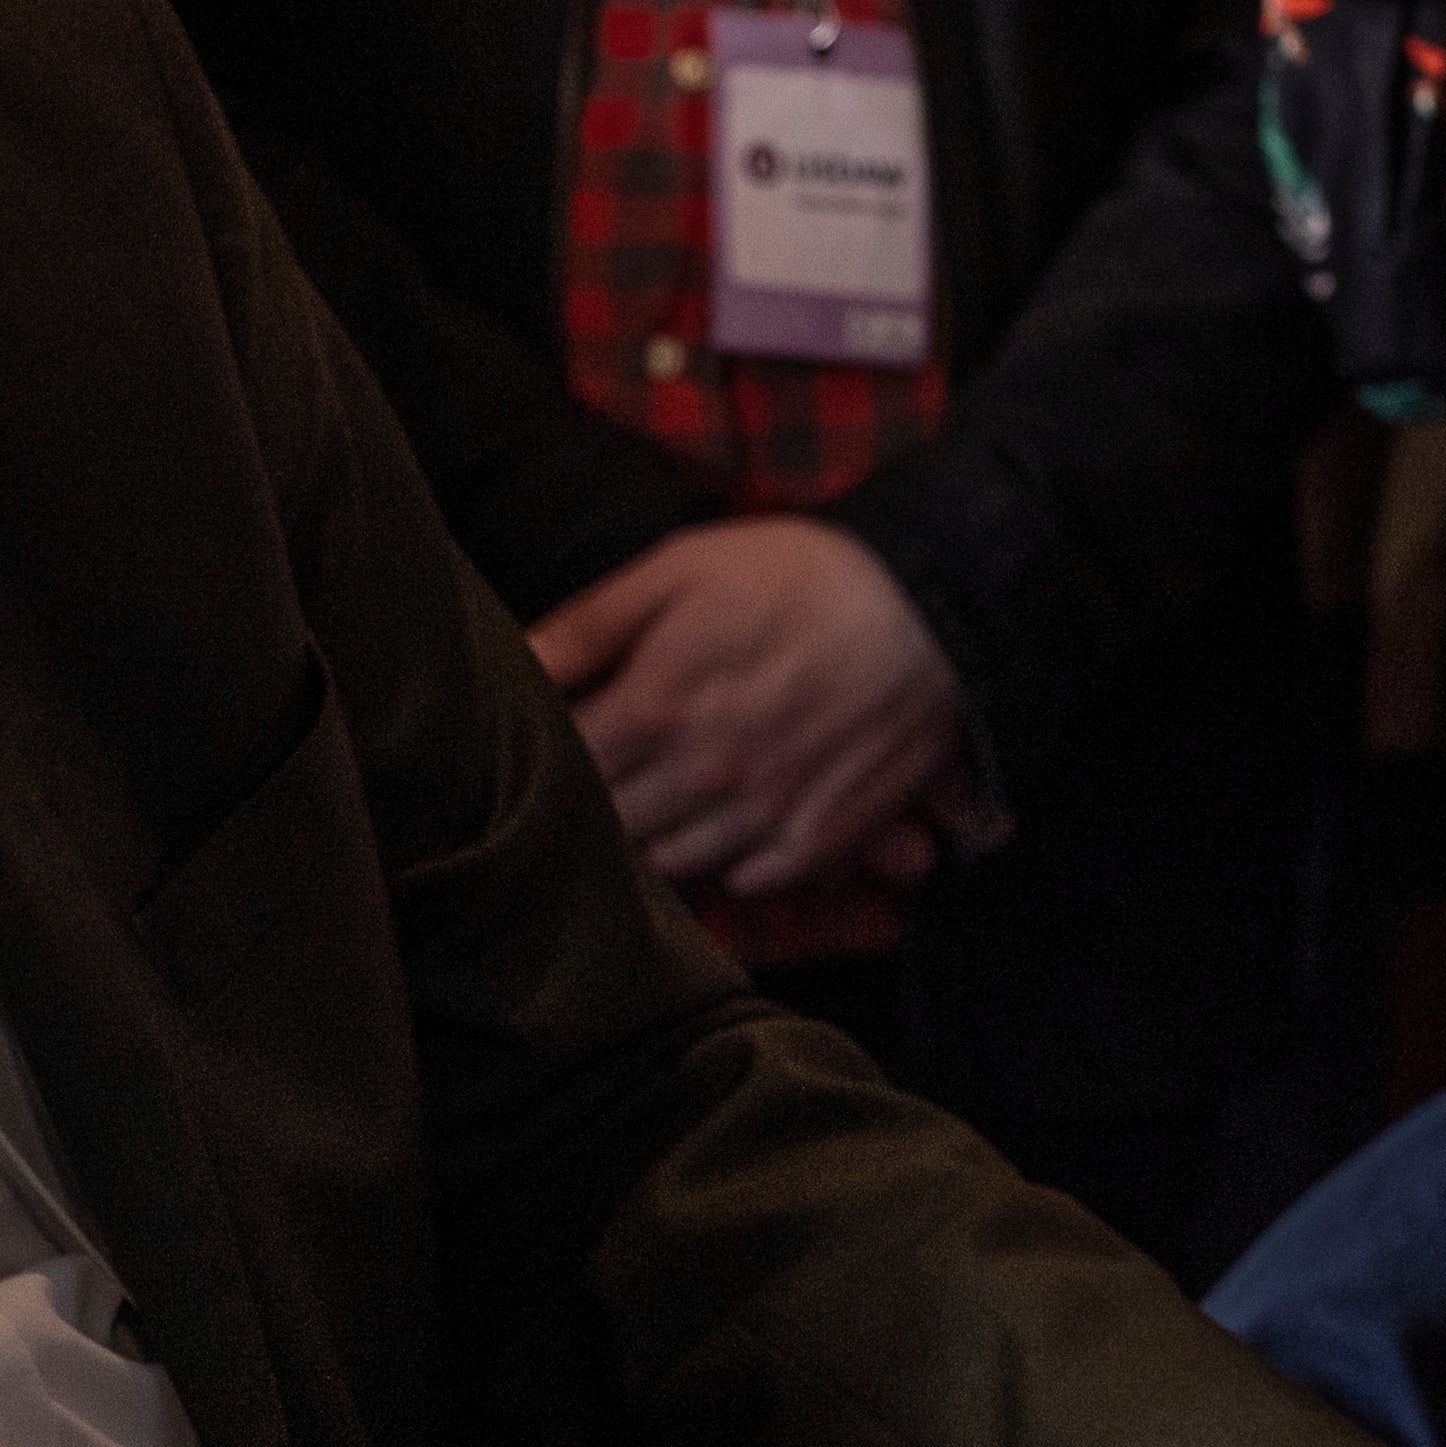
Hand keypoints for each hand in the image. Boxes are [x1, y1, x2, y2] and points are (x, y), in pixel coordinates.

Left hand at [526, 516, 966, 897]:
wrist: (933, 601)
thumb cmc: (797, 573)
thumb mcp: (678, 568)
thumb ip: (588, 625)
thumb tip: (512, 665)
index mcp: (655, 711)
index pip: (567, 772)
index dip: (551, 760)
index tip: (555, 742)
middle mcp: (703, 778)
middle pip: (613, 826)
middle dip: (597, 804)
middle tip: (609, 774)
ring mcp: (764, 814)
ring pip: (675, 860)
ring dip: (658, 835)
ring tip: (665, 796)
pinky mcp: (821, 835)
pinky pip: (752, 878)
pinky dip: (731, 861)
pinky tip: (729, 824)